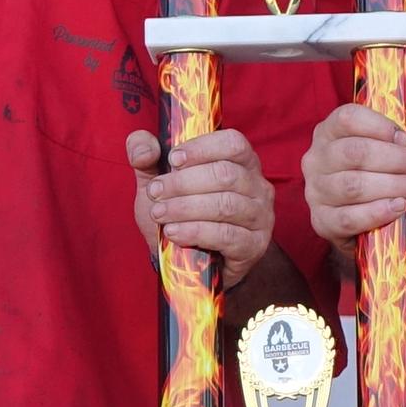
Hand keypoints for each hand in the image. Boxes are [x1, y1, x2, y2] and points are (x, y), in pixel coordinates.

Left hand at [127, 126, 275, 287]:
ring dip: (186, 208)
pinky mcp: (254, 246)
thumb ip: (145, 156)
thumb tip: (146, 149)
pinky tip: (174, 232)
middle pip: (226, 175)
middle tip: (156, 192)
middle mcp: (258, 186)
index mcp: (242, 162)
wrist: (191, 263)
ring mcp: (260, 217)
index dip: (202, 148)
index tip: (173, 159)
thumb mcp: (156, 181)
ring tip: (160, 214)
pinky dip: (195, 232)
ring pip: (226, 205)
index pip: (233, 143)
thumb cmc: (180, 214)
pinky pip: (227, 235)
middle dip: (184, 183)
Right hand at [303, 104, 405, 248]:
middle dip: (396, 159)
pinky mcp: (322, 221)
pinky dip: (377, 212)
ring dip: (393, 186)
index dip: (381, 126)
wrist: (378, 224)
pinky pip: (348, 218)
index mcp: (330, 131)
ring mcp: (315, 191)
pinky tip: (399, 207)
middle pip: (354, 152)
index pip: (348, 118)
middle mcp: (316, 158)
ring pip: (352, 185)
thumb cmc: (388, 176)